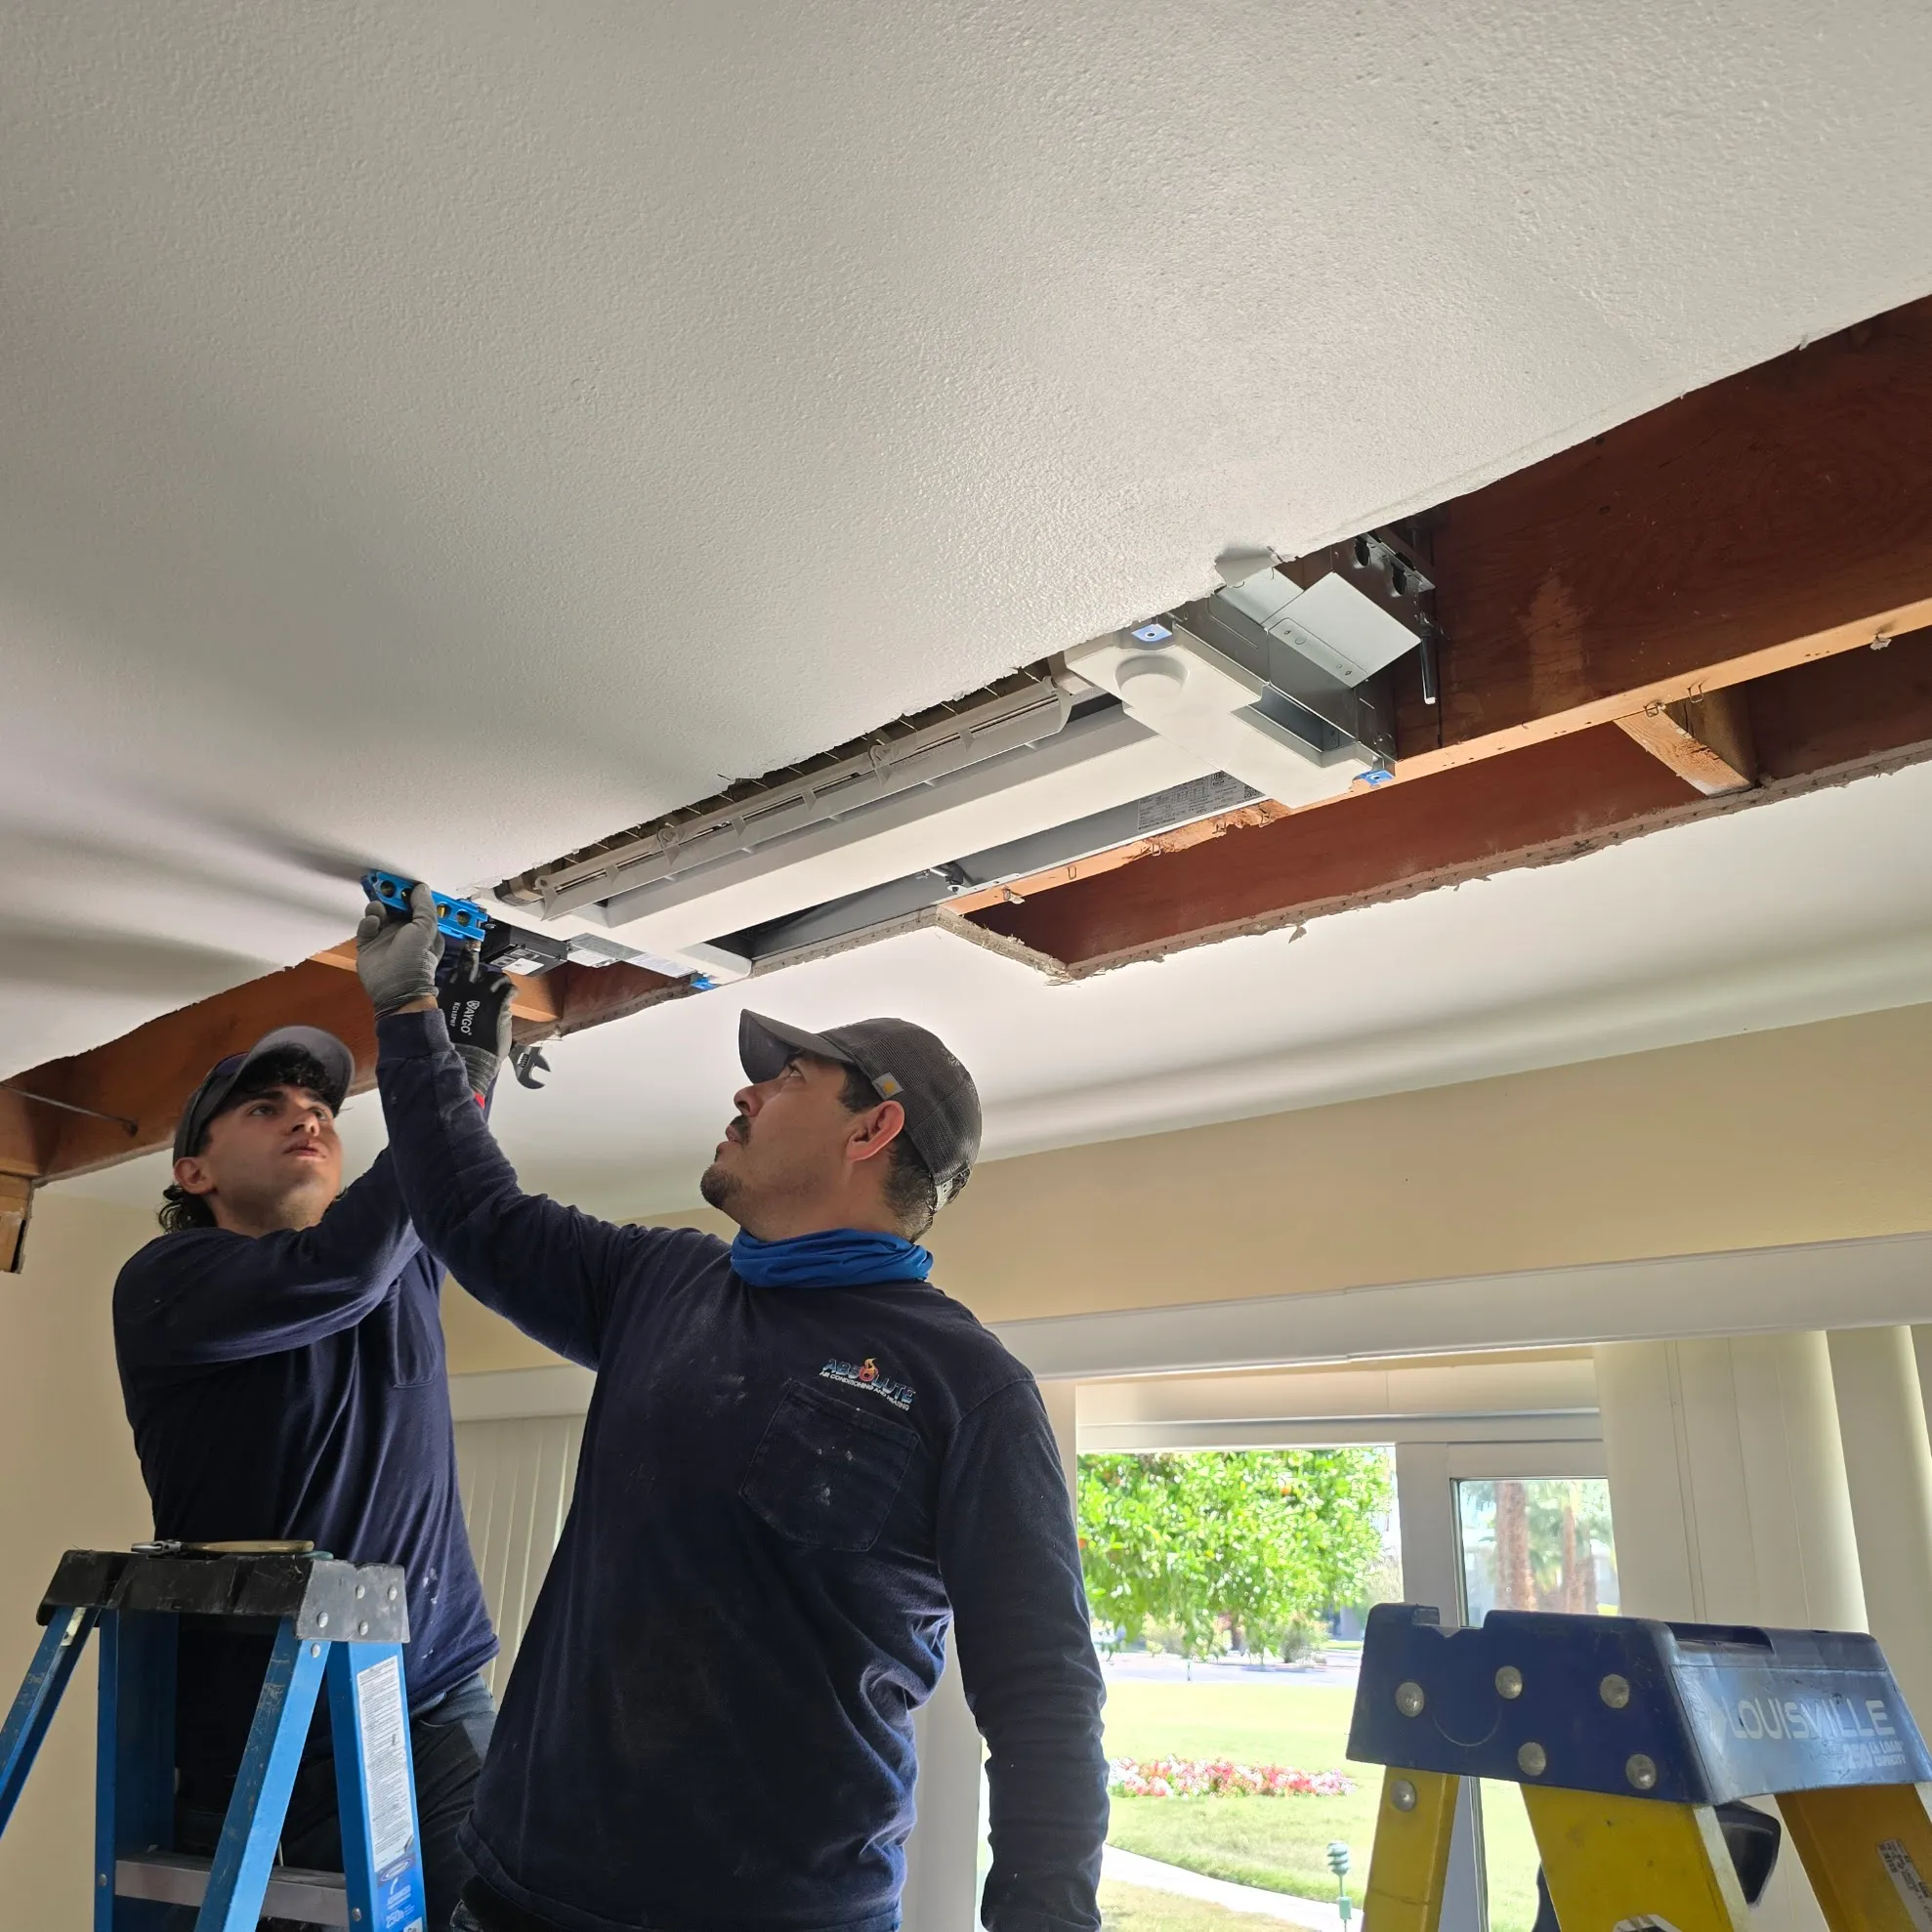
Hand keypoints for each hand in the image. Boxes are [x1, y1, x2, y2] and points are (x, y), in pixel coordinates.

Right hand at [356, 881, 443, 1013]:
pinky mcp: (368, 944)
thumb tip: (421, 887)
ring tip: (379, 912)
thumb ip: (424, 907)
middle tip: (383, 886)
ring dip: (378, 909)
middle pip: (394, 907)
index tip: (402, 883)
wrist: (393, 987)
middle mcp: (404, 932)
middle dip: (389, 897)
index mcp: (422, 929)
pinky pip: (366, 926)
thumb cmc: (415, 959)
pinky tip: (373, 925)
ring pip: (378, 913)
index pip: (415, 905)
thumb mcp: (426, 929)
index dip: (409, 894)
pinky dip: (368, 923)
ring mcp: (385, 938)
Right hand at [439, 948, 515, 1096]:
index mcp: (448, 993)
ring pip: (496, 976)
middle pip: (473, 964)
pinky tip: (512, 997)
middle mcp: (465, 987)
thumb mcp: (445, 1019)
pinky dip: (512, 992)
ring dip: (500, 982)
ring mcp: (483, 992)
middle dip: (480, 967)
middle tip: (487, 975)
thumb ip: (453, 1004)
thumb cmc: (455, 1044)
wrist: (468, 1057)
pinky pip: (510, 989)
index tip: (471, 972)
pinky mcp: (499, 1001)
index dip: (466, 970)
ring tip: (503, 990)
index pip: (457, 970)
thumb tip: (461, 1001)